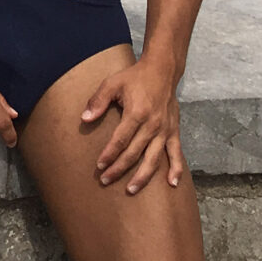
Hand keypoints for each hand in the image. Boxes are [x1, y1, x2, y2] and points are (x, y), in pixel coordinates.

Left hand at [80, 59, 184, 193]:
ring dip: (142, 176)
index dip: (109, 154)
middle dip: (119, 169)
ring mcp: (165, 130)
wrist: (162, 70)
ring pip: (153, 159)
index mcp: (137, 113)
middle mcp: (153, 125)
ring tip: (131, 190)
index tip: (99, 166)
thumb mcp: (112, 83)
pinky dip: (176, 169)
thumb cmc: (135, 77)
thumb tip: (84, 118)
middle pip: (134, 153)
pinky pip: (177, 153)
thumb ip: (98, 101)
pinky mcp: (174, 131)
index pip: (120, 140)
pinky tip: (172, 184)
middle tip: (105, 180)